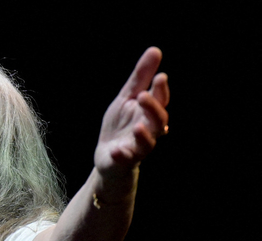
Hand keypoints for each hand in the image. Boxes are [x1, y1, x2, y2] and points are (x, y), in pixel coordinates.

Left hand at [94, 47, 169, 183]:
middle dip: (153, 108)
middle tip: (143, 96)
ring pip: (147, 143)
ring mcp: (137, 147)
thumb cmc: (120, 125)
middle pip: (158, 121)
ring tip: (137, 126)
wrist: (108, 156)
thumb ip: (140, 78)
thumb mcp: (127, 98)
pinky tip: (116, 150)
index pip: (160, 100)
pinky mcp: (124, 160)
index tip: (160, 77)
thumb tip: (155, 50)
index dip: (161, 90)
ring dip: (144, 134)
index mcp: (149, 114)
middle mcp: (149, 131)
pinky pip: (125, 159)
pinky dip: (122, 155)